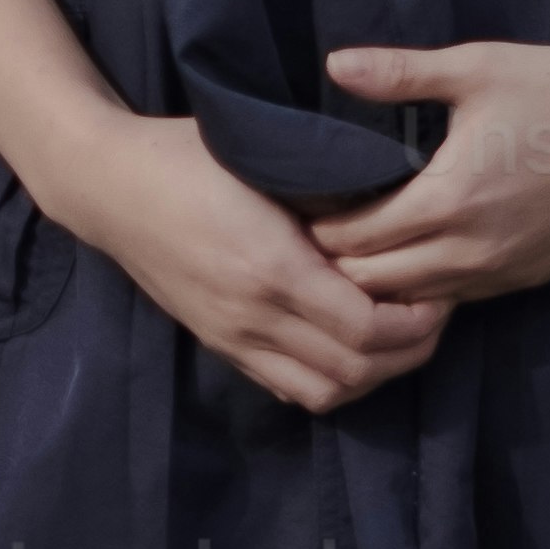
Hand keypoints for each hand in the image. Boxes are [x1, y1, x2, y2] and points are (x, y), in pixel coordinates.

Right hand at [59, 112, 450, 415]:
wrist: (109, 186)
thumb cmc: (188, 155)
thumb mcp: (265, 159)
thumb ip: (328, 195)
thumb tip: (396, 212)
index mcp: (273, 268)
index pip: (369, 328)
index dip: (418, 319)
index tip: (439, 288)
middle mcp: (253, 316)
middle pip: (357, 370)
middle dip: (410, 350)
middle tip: (433, 314)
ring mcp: (233, 336)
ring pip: (325, 392)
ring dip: (373, 374)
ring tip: (398, 335)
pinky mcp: (219, 343)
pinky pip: (288, 388)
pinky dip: (331, 380)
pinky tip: (350, 347)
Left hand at [307, 40, 549, 310]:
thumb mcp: (478, 68)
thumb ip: (401, 73)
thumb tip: (334, 64)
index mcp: (448, 200)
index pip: (353, 241)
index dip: (315, 229)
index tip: (295, 208)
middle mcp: (470, 251)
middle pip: (372, 285)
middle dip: (335, 265)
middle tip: (313, 234)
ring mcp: (501, 273)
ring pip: (413, 303)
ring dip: (378, 285)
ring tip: (353, 251)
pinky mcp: (526, 279)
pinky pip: (455, 301)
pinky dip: (422, 289)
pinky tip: (409, 260)